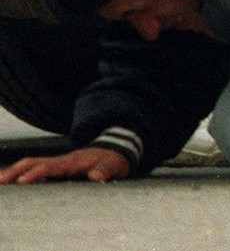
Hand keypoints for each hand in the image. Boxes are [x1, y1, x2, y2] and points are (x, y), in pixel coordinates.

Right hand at [0, 147, 130, 183]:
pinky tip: (11, 182)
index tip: (22, 182)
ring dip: (14, 172)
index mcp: (73, 161)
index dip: (36, 173)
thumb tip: (96, 177)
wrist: (115, 150)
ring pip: (30, 164)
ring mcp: (57, 163)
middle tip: (0, 182)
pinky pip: (34, 168)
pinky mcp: (55, 167)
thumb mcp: (113, 165)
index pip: (51, 166)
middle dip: (16, 171)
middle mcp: (61, 160)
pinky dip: (20, 173)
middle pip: (34, 162)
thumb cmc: (112, 160)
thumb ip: (106, 170)